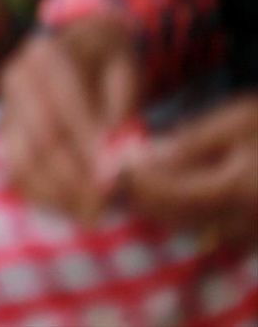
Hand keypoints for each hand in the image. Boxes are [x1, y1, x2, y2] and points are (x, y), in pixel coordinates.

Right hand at [0, 16, 138, 221]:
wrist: (79, 47)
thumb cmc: (109, 63)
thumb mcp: (124, 72)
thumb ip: (121, 109)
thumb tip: (118, 156)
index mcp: (47, 54)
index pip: (65, 105)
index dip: (89, 143)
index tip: (117, 174)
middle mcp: (17, 78)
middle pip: (41, 138)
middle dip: (77, 176)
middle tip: (110, 200)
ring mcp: (6, 106)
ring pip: (23, 161)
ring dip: (60, 193)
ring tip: (96, 211)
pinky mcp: (5, 133)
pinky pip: (16, 172)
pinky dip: (43, 196)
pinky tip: (75, 208)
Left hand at [125, 94, 257, 243]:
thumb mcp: (239, 119)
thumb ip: (191, 141)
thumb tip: (145, 156)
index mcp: (237, 188)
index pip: (169, 195)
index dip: (136, 182)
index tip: (113, 166)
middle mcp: (245, 220)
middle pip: (175, 217)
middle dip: (142, 198)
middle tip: (115, 177)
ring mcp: (252, 233)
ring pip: (190, 227)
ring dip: (160, 208)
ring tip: (135, 181)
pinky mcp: (256, 235)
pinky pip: (211, 230)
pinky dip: (185, 213)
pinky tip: (170, 190)